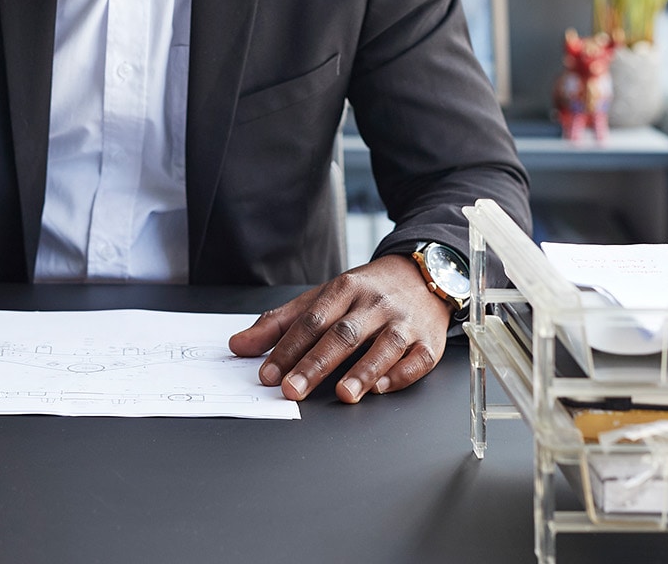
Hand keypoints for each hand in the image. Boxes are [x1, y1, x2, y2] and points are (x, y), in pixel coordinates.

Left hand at [228, 253, 450, 403]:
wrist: (422, 274)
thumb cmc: (366, 292)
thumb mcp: (322, 297)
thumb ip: (280, 323)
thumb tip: (239, 346)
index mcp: (345, 289)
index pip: (312, 320)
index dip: (288, 348)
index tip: (268, 373)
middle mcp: (375, 304)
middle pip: (344, 334)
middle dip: (316, 363)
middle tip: (293, 389)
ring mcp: (404, 322)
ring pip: (384, 345)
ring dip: (364, 370)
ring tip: (343, 393)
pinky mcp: (429, 341)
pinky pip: (418, 358)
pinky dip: (401, 374)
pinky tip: (382, 388)